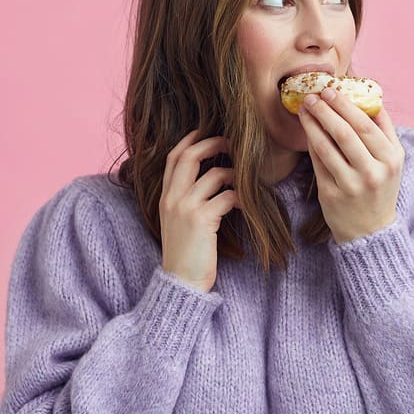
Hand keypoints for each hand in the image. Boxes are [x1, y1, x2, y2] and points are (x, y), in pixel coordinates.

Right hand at [158, 128, 235, 292]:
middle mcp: (171, 198)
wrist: (181, 282)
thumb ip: (186, 201)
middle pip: (189, 156)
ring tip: (244, 181)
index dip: (189, 140)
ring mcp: (185, 207)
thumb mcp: (178, 223)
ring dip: (234, 174)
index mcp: (165, 197)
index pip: (173, 157)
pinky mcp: (202, 219)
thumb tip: (211, 180)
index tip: (205, 131)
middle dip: (212, 143)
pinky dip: (242, 197)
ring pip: (214, 175)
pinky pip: (228, 196)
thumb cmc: (186, 255)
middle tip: (231, 143)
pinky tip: (248, 203)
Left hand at [299, 88, 404, 243]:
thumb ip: (385, 131)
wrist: (371, 231)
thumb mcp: (392, 162)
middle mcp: (373, 172)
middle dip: (327, 110)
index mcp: (391, 159)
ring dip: (313, 123)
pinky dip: (311, 142)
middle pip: (346, 133)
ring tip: (305, 108)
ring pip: (328, 146)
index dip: (346, 105)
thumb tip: (369, 98)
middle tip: (314, 95)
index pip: (367, 125)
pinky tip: (307, 129)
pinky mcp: (332, 194)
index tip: (332, 90)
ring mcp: (352, 185)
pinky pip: (318, 162)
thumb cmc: (380, 188)